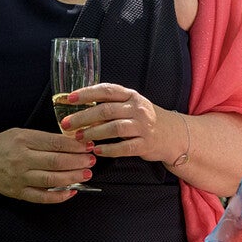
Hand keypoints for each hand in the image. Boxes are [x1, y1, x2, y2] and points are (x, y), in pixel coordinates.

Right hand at [0, 128, 96, 202]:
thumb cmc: (1, 145)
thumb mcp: (19, 133)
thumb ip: (42, 138)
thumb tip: (70, 142)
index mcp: (23, 140)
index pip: (55, 143)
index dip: (75, 146)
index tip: (88, 146)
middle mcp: (22, 159)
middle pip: (56, 162)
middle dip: (78, 162)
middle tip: (91, 161)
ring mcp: (20, 178)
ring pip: (52, 180)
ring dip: (73, 178)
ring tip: (86, 174)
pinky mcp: (19, 193)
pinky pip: (42, 197)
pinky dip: (59, 196)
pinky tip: (72, 192)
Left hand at [60, 83, 179, 163]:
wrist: (174, 134)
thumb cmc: (146, 119)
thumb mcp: (132, 105)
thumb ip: (112, 104)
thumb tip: (82, 107)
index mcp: (131, 96)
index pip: (106, 90)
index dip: (87, 94)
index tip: (69, 98)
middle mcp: (137, 109)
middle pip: (106, 110)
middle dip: (83, 117)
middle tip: (67, 123)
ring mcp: (143, 126)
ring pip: (114, 128)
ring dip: (94, 133)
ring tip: (79, 137)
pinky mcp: (145, 144)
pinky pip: (124, 147)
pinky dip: (109, 149)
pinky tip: (97, 151)